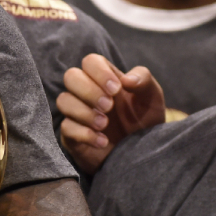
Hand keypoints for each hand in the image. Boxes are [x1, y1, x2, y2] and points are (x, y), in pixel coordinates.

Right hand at [57, 53, 165, 174]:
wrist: (141, 153)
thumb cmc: (144, 121)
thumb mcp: (152, 98)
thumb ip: (144, 80)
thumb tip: (126, 79)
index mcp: (105, 79)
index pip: (90, 61)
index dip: (100, 72)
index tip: (116, 90)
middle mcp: (87, 92)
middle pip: (71, 76)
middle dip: (89, 90)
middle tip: (109, 106)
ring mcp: (77, 113)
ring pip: (64, 101)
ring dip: (84, 112)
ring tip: (104, 125)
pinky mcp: (72, 135)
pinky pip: (66, 127)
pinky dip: (84, 134)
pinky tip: (102, 141)